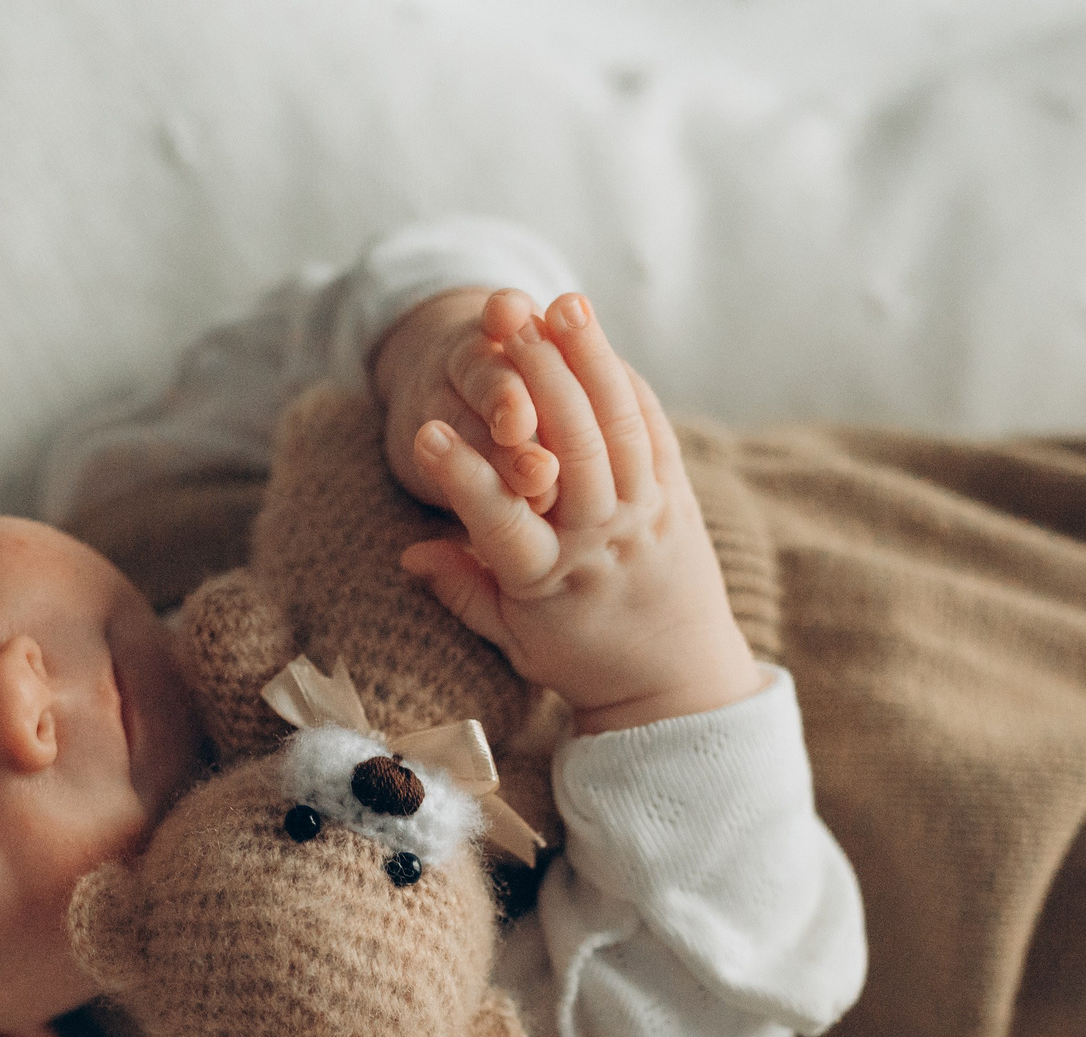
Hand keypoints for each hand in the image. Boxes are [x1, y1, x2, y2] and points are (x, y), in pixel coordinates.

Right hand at [399, 292, 764, 734]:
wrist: (675, 682)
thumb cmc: (581, 659)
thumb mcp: (513, 638)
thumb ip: (462, 588)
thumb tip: (409, 552)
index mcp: (549, 580)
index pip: (501, 522)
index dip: (463, 477)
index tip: (426, 431)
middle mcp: (601, 542)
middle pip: (572, 455)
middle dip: (540, 383)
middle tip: (505, 325)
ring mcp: (644, 514)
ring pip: (619, 429)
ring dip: (593, 362)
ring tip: (564, 305)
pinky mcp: (676, 496)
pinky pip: (654, 429)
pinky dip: (627, 382)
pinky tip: (601, 342)